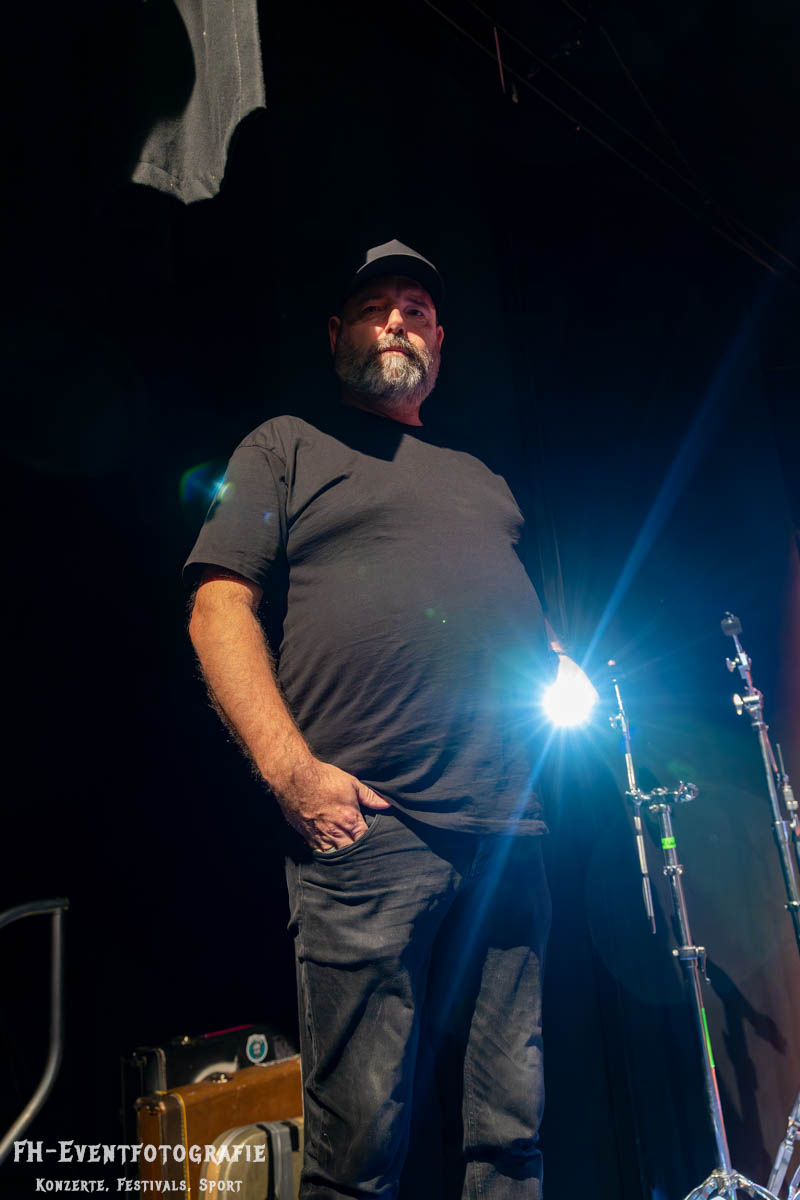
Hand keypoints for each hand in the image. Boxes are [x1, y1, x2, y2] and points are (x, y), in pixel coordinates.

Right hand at [271, 757, 391, 851]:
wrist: (295, 778)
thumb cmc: (324, 779)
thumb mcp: (352, 784)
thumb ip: (370, 797)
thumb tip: (387, 804)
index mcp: (350, 820)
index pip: (365, 840)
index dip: (370, 844)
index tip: (374, 845)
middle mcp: (336, 832)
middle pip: (351, 853)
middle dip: (356, 854)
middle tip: (362, 855)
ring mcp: (320, 836)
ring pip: (334, 856)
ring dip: (341, 857)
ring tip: (347, 857)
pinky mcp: (307, 836)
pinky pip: (319, 852)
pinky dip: (326, 854)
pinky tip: (330, 852)